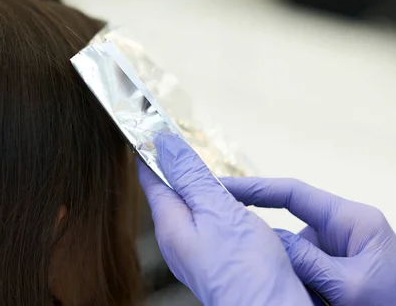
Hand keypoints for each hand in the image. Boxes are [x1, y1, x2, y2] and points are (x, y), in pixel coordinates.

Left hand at [138, 134, 311, 305]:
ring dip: (194, 183)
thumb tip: (163, 144)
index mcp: (170, 224)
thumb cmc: (245, 270)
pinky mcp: (214, 258)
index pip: (151, 177)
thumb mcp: (217, 210)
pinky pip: (205, 221)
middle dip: (172, 164)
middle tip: (173, 136)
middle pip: (169, 191)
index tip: (149, 125)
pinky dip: (211, 203)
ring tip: (196, 163)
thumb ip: (190, 177)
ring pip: (189, 206)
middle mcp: (176, 238)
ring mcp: (194, 250)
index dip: (150, 149)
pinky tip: (223, 201)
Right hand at [221, 177, 395, 305]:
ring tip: (277, 284)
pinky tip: (289, 294)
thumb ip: (305, 260)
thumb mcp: (347, 285)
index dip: (255, 188)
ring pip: (293, 249)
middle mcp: (342, 228)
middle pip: (289, 221)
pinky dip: (293, 280)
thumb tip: (264, 240)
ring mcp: (339, 248)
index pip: (293, 193)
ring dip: (281, 267)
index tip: (223, 187)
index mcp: (351, 219)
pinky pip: (303, 267)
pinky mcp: (336, 267)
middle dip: (263, 235)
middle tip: (229, 236)